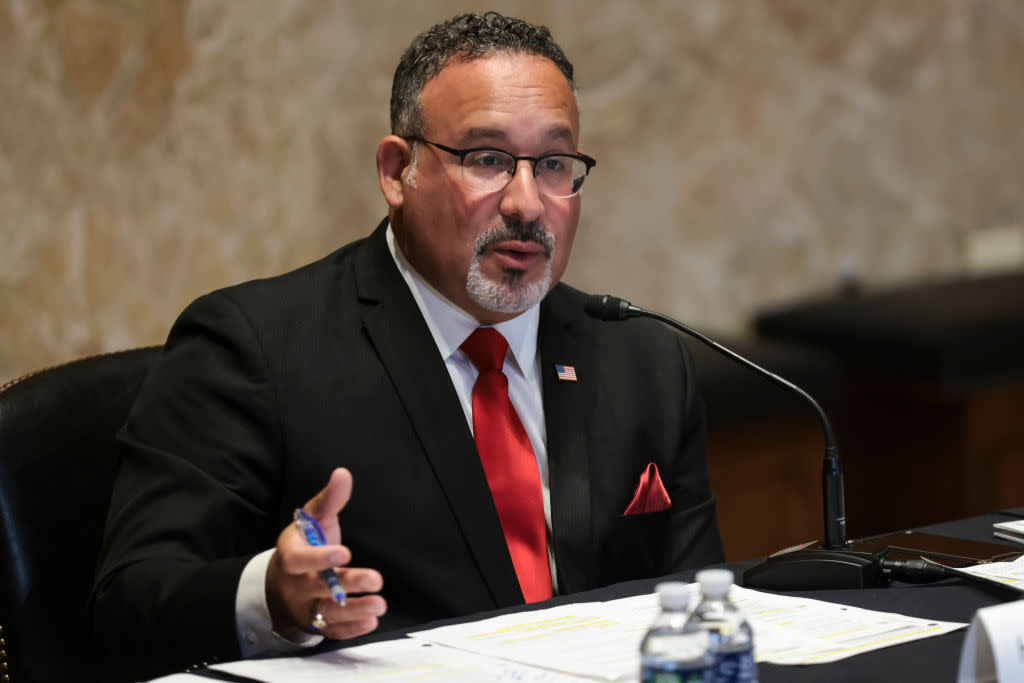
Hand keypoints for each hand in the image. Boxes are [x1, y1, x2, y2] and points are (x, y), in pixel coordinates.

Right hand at [266, 468, 385, 638]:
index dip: (320, 558)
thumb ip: (329, 499)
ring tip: (380, 604)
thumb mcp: (313, 519)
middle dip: (347, 585)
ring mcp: (305, 606)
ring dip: (355, 611)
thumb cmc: (305, 544)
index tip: (346, 552)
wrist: (282, 582)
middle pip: (317, 588)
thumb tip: (343, 473)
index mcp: (290, 555)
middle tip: (376, 579)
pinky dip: (351, 629)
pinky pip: (332, 631)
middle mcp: (295, 584)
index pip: (298, 560)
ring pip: (327, 614)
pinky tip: (371, 621)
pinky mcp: (316, 624)